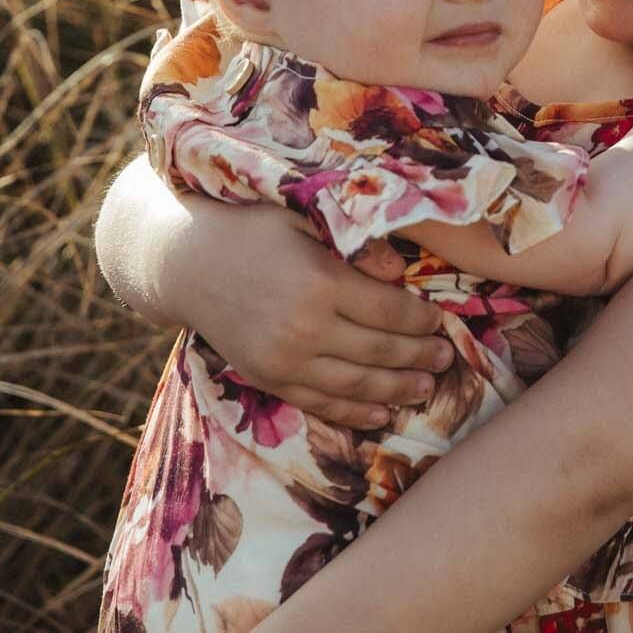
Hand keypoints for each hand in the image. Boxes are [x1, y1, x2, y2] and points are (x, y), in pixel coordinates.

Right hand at [167, 201, 454, 428]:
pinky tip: (381, 413)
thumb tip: (401, 272)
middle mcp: (303, 328)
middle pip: (378, 352)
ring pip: (355, 386)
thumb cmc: (253, 229)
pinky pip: (319, 403)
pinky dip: (354, 413)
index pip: (388, 310)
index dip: (420, 319)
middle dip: (419, 357)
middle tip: (446, 359)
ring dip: (397, 391)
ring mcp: (283, 360)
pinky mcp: (267, 378)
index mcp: (319, 282)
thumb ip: (355, 246)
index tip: (441, 320)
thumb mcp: (305, 219)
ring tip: (427, 389)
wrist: (186, 261)